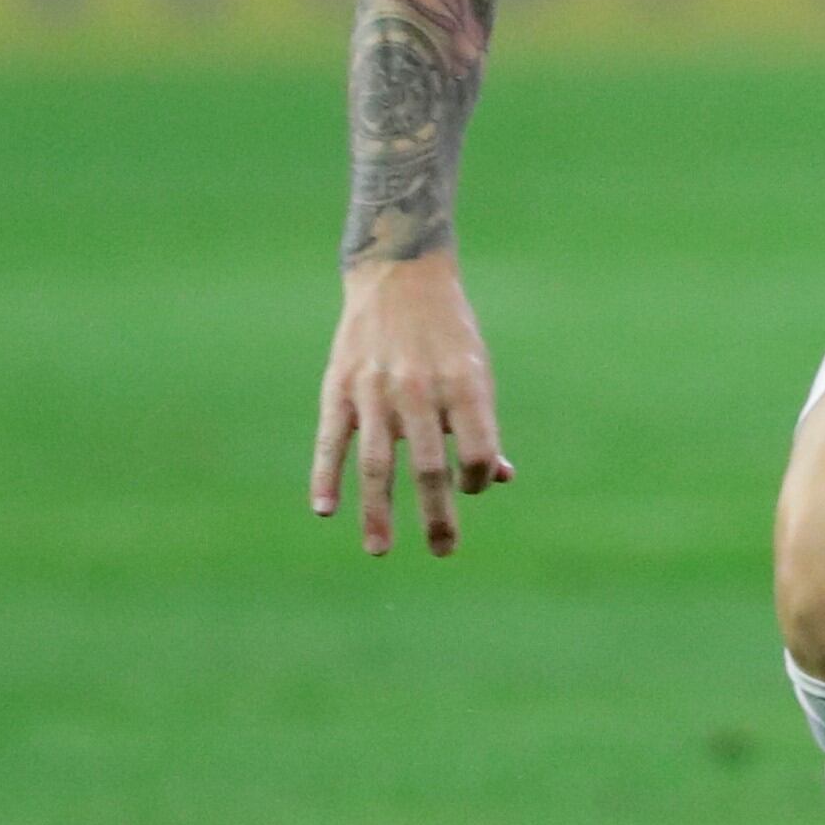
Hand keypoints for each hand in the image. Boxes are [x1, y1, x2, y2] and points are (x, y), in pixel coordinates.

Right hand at [312, 255, 510, 557]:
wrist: (400, 273)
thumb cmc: (448, 331)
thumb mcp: (477, 369)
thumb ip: (481, 424)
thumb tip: (498, 478)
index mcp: (464, 386)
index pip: (476, 452)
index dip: (477, 479)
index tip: (471, 487)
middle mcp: (421, 390)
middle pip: (429, 468)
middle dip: (437, 516)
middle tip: (444, 551)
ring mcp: (376, 390)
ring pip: (377, 464)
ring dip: (378, 512)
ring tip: (380, 550)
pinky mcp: (340, 386)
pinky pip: (331, 440)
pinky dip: (326, 476)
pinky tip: (326, 510)